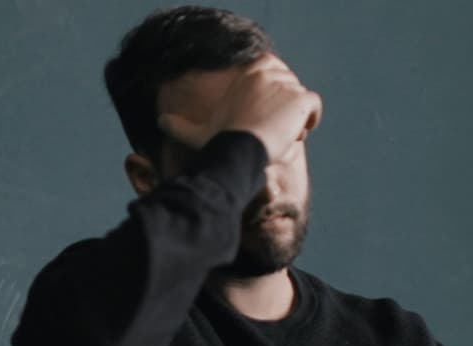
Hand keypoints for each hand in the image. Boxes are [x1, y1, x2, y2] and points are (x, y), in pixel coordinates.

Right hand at [156, 59, 321, 160]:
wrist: (238, 149)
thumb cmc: (218, 142)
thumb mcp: (197, 132)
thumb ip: (179, 125)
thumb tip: (159, 122)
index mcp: (247, 74)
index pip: (271, 68)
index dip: (272, 89)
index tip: (265, 112)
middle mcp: (268, 73)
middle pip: (288, 85)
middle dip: (284, 105)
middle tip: (272, 129)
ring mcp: (286, 84)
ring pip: (300, 99)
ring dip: (295, 117)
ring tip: (281, 136)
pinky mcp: (301, 99)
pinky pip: (314, 106)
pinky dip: (310, 120)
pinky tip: (296, 135)